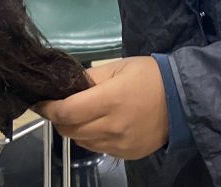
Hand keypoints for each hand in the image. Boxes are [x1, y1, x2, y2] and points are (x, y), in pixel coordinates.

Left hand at [37, 57, 168, 159]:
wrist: (181, 100)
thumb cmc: (149, 76)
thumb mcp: (119, 66)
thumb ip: (90, 77)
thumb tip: (67, 86)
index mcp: (109, 100)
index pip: (66, 111)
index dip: (47, 108)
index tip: (38, 102)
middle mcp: (112, 126)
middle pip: (69, 130)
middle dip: (58, 118)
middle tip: (59, 106)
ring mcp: (119, 143)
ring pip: (81, 141)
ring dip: (74, 129)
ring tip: (80, 115)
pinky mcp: (126, 154)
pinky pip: (97, 148)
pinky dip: (91, 138)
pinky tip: (98, 125)